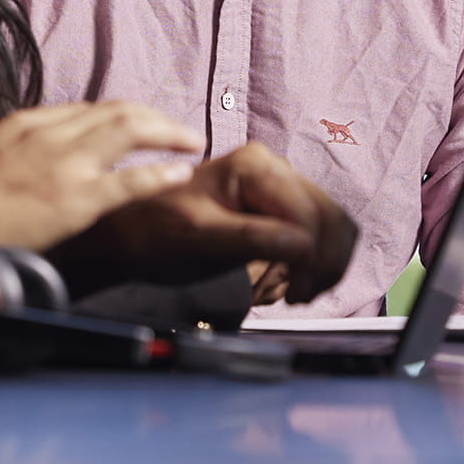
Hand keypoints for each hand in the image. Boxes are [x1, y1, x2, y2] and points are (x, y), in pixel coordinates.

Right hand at [0, 102, 202, 250]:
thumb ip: (12, 155)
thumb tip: (25, 166)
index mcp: (24, 123)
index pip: (86, 110)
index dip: (122, 117)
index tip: (141, 127)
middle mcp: (48, 134)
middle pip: (116, 110)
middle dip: (154, 117)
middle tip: (179, 131)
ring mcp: (62, 164)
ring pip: (129, 129)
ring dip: (167, 132)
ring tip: (190, 142)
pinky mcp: (72, 199)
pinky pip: (129, 180)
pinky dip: (160, 173)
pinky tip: (179, 172)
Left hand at [52, 144, 359, 304]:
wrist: (131, 230)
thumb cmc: (155, 230)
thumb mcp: (197, 237)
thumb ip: (249, 238)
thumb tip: (302, 247)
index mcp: (255, 166)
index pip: (309, 215)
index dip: (312, 258)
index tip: (295, 293)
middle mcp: (274, 168)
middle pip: (329, 217)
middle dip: (324, 262)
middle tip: (300, 296)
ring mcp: (279, 186)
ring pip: (332, 223)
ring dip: (327, 262)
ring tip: (300, 291)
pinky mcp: (279, 206)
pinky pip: (321, 228)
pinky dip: (321, 257)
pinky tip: (301, 280)